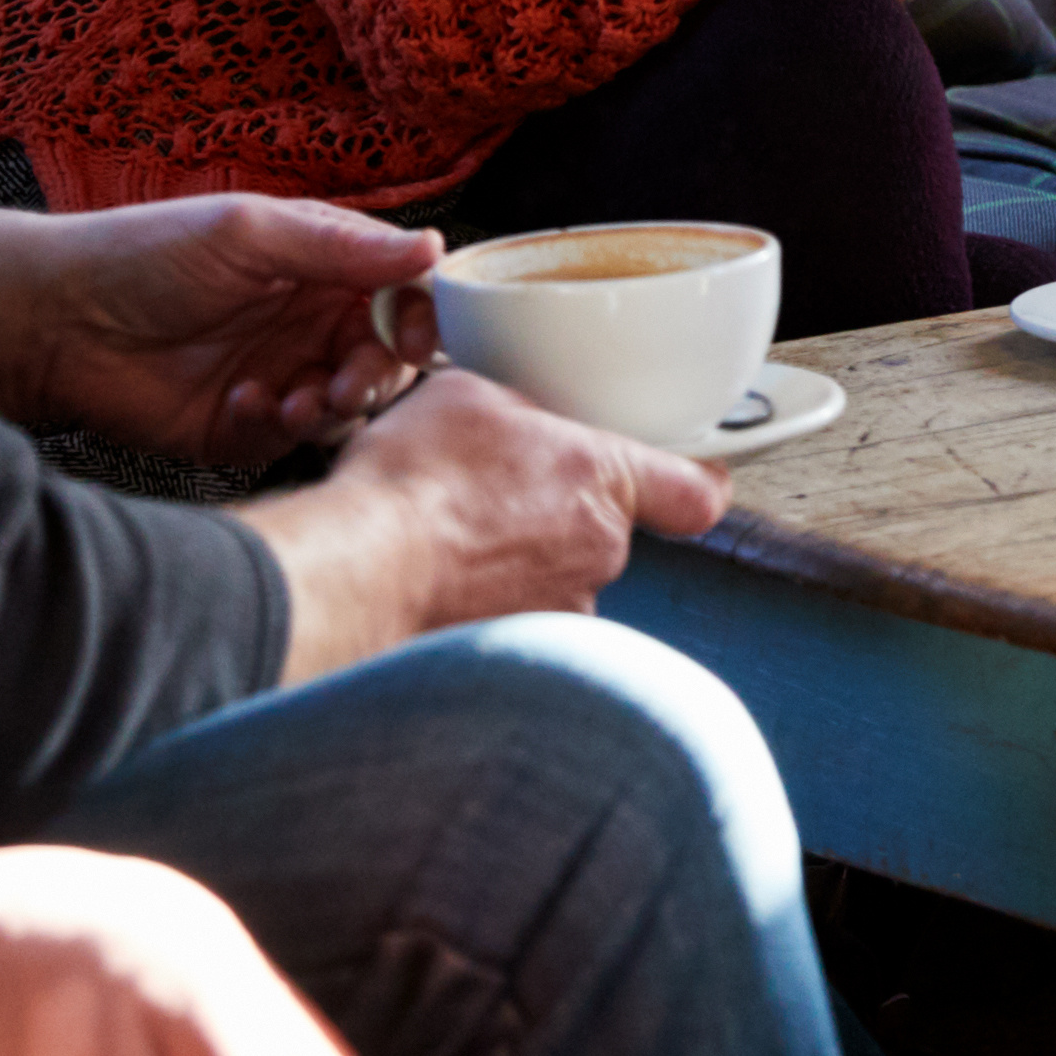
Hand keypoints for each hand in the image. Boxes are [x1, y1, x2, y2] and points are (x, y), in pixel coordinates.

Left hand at [0, 195, 438, 467]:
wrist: (57, 320)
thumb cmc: (148, 254)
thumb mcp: (252, 232)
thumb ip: (344, 246)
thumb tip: (433, 248)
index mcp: (321, 266)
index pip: (401, 291)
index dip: (421, 315)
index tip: (416, 336)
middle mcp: (308, 321)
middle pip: (385, 357)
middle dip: (377, 374)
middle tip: (347, 382)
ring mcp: (279, 374)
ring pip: (346, 405)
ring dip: (334, 407)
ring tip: (296, 401)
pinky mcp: (241, 424)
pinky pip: (289, 438)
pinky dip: (280, 426)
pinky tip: (244, 401)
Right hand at [237, 369, 725, 687]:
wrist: (358, 572)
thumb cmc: (412, 484)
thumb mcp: (468, 398)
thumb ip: (519, 413)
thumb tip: (515, 423)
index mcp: (602, 480)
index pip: (696, 494)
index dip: (695, 486)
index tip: (690, 481)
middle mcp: (596, 554)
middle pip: (602, 537)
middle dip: (556, 522)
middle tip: (496, 505)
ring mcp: (559, 613)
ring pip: (554, 585)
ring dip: (517, 571)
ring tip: (454, 550)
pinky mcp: (517, 658)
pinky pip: (513, 627)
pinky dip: (482, 611)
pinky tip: (439, 590)